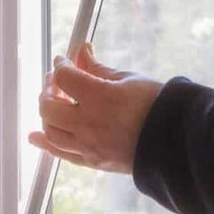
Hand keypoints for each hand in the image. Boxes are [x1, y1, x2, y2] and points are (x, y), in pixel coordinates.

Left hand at [29, 43, 162, 174]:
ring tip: (54, 103)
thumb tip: (81, 52)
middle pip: (48, 106)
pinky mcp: (93, 161)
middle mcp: (88, 123)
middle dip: (48, 90)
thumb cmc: (158, 105)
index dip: (61, 65)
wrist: (177, 141)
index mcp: (100, 97)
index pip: (65, 77)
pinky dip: (46, 143)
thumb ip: (99, 68)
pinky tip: (36, 136)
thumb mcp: (129, 79)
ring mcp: (88, 145)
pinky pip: (61, 153)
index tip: (63, 60)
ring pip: (50, 130)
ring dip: (46, 114)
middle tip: (56, 82)